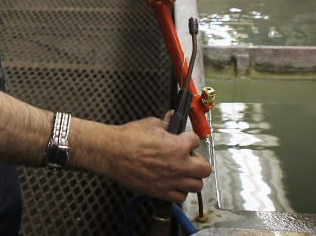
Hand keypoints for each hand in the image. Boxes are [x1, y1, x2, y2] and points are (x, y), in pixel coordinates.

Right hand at [83, 116, 211, 202]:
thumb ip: (164, 124)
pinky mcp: (161, 192)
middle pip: (204, 169)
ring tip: (182, 172)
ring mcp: (171, 181)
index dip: (189, 138)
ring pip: (196, 186)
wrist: (111, 153)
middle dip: (199, 162)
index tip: (185, 139)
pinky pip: (180, 197)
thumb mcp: (149, 124)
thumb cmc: (128, 138)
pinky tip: (172, 183)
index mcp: (178, 146)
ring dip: (191, 178)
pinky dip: (179, 191)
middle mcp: (179, 166)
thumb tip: (169, 119)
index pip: (196, 141)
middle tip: (189, 158)